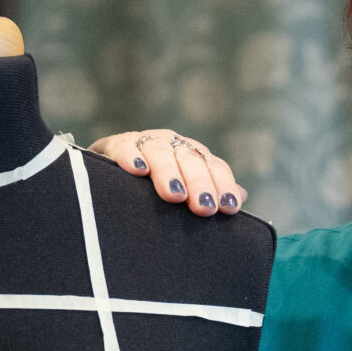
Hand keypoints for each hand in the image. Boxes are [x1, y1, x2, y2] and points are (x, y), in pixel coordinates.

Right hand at [86, 128, 242, 215]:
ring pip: (160, 152)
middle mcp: (172, 144)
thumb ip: (210, 193)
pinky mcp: (116, 144)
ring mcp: (145, 142)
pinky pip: (124, 147)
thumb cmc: (155, 190)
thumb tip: (241, 197)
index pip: (214, 167)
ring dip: (169, 172)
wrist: (110, 178)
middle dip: (199, 183)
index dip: (223, 186)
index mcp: (193, 155)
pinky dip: (131, 156)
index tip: (228, 208)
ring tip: (175, 195)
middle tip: (204, 208)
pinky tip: (138, 170)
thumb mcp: (184, 192)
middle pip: (190, 159)